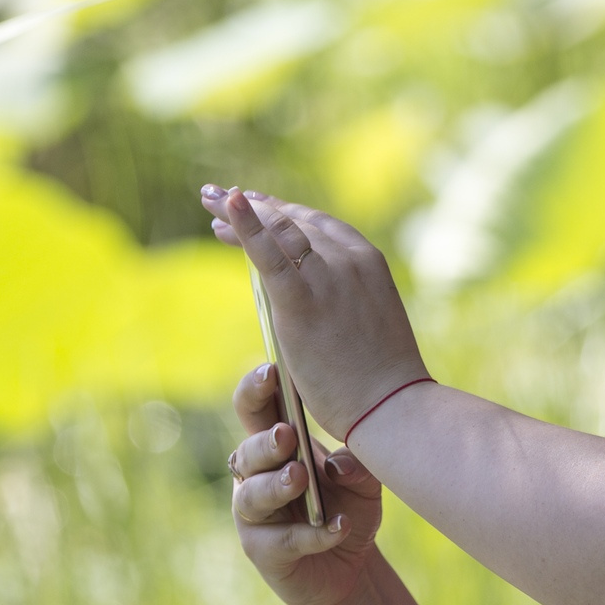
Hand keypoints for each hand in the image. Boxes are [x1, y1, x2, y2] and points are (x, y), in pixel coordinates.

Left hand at [201, 185, 428, 437]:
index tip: (257, 206)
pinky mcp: (303, 301)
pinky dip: (246, 225)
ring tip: (211, 201)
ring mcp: (328, 277)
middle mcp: (349, 259)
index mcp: (368, 261)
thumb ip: (342, 304)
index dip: (283, 212)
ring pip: (279, 230)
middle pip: (294, 222)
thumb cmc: (382, 381)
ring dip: (239, 212)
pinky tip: (226, 204)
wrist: (393, 406)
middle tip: (221, 199)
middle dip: (256, 208)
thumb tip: (317, 309)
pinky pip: (269, 254)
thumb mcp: (367, 325)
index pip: (318, 225)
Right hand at [228, 362, 383, 604]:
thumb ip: (357, 465)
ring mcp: (254, 516)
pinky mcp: (263, 552)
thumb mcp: (365, 481)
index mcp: (275, 446)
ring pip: (253, 496)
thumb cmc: (348, 508)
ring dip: (276, 485)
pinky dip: (312, 534)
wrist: (352, 568)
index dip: (256, 390)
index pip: (255, 410)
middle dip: (265, 443)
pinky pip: (281, 540)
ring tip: (300, 478)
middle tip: (288, 435)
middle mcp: (256, 476)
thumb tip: (337, 467)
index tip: (272, 372)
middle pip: (247, 452)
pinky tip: (337, 528)